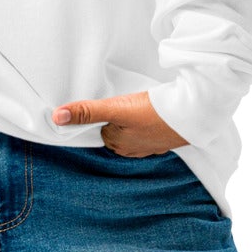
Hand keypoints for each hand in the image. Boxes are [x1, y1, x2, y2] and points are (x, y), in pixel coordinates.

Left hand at [51, 90, 187, 156]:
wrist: (194, 113)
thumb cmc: (155, 113)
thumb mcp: (116, 109)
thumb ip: (87, 112)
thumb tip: (57, 117)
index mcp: (118, 145)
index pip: (100, 129)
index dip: (102, 115)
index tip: (109, 105)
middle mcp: (132, 149)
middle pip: (115, 129)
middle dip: (117, 117)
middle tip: (124, 101)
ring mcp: (150, 146)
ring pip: (132, 130)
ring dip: (132, 119)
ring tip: (138, 104)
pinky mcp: (165, 138)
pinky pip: (148, 130)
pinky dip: (148, 121)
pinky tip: (153, 112)